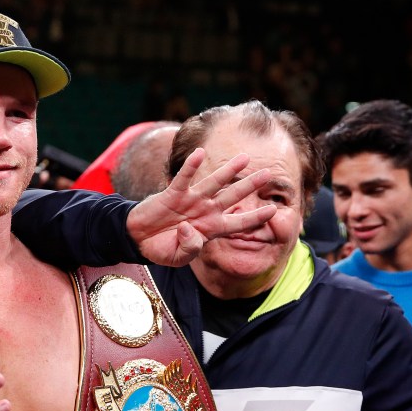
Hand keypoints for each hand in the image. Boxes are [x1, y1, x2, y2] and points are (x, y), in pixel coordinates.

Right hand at [125, 148, 275, 266]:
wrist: (138, 239)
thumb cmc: (161, 248)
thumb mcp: (177, 257)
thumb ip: (189, 248)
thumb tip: (189, 228)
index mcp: (210, 229)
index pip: (238, 223)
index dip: (255, 217)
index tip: (273, 210)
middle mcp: (205, 211)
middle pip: (232, 197)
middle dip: (250, 186)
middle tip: (269, 173)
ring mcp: (190, 200)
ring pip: (213, 183)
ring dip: (228, 171)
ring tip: (244, 157)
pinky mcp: (173, 194)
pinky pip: (184, 178)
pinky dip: (191, 166)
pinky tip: (200, 153)